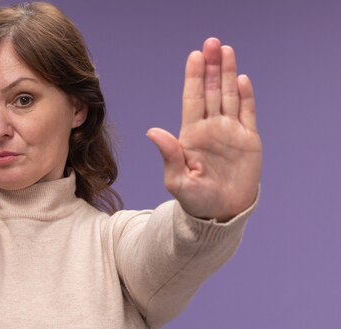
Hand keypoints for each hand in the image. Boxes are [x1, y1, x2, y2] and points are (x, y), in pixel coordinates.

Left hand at [147, 38, 261, 221]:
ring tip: (226, 50)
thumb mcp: (178, 180)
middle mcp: (210, 128)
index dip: (193, 78)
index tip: (195, 56)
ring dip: (228, 74)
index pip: (192, 100)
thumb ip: (169, 155)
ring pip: (229, 96)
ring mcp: (230, 131)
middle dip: (211, 67)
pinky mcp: (248, 139)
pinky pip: (248, 113)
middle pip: (211, 91)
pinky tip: (242, 79)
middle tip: (212, 42)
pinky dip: (246, 96)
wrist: (221, 213)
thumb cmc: (195, 200)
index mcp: (191, 135)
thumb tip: (152, 131)